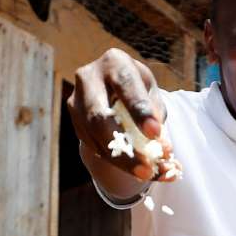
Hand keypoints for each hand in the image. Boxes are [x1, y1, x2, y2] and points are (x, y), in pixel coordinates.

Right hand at [66, 48, 176, 180]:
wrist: (112, 86)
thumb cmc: (137, 87)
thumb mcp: (151, 92)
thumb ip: (156, 114)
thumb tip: (162, 149)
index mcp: (114, 62)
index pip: (126, 86)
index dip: (139, 110)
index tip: (155, 134)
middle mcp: (88, 77)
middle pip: (100, 116)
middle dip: (125, 147)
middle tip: (147, 168)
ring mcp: (76, 99)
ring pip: (94, 136)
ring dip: (120, 160)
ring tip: (145, 173)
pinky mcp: (74, 120)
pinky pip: (92, 145)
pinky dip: (114, 160)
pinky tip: (132, 168)